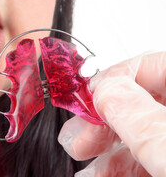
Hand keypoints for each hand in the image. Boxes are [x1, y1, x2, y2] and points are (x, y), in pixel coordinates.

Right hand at [57, 52, 165, 176]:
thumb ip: (137, 117)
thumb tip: (103, 88)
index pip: (154, 64)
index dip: (115, 75)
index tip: (87, 94)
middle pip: (139, 99)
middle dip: (99, 114)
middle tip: (78, 127)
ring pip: (137, 132)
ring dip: (99, 141)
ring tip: (77, 150)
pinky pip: (143, 157)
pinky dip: (115, 162)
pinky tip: (94, 170)